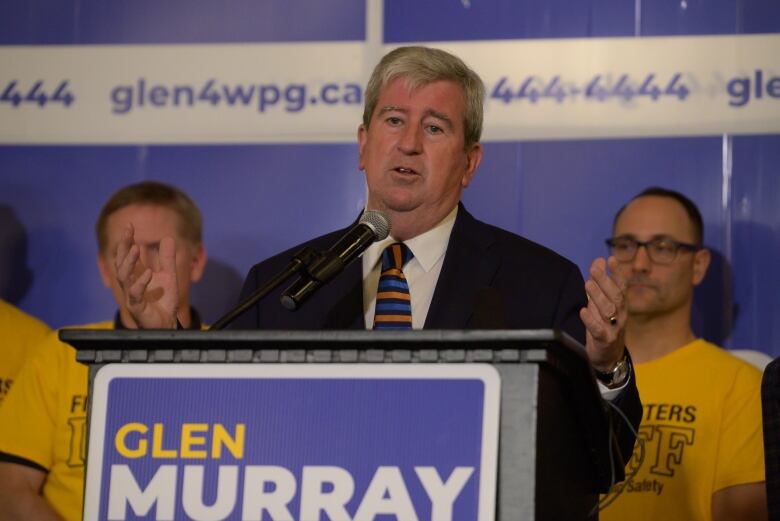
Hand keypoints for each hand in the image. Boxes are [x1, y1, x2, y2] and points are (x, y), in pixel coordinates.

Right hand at [115, 224, 178, 328]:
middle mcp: (129, 284)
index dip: (127, 241)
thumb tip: (167, 238)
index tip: (129, 226)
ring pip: (123, 277)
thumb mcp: (168, 276)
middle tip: (128, 232)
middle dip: (123, 247)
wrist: (167, 324)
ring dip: (128, 262)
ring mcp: (132, 296)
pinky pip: (135, 294)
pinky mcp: (137, 308)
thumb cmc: (163, 302)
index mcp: (135, 275)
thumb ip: (167, 259)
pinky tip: (148, 273)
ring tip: (136, 249)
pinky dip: (140, 283)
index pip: (127, 255)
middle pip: (120, 262)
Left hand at [580, 256, 626, 371]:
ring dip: (598, 296)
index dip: (617, 272)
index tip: (611, 258)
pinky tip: (583, 310)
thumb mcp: (602, 303)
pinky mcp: (604, 340)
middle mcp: (620, 315)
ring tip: (588, 284)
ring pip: (609, 311)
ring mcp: (614, 328)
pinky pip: (598, 330)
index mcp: (620, 305)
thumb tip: (598, 260)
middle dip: (606, 282)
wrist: (609, 357)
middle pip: (615, 296)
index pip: (621, 286)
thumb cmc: (604, 325)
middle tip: (594, 270)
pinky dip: (591, 320)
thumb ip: (600, 283)